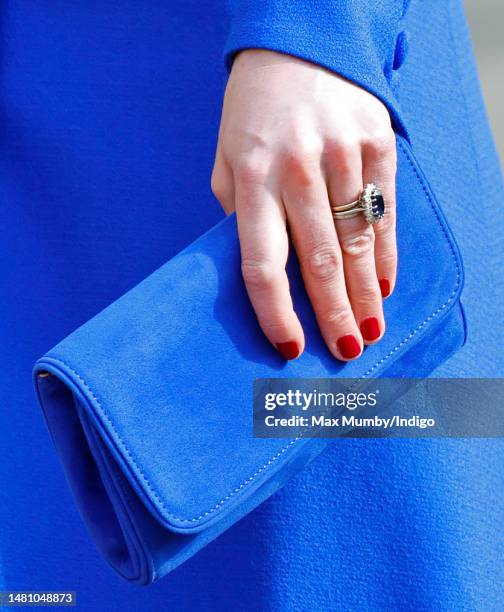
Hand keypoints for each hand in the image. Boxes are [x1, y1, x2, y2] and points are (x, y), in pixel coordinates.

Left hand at [211, 50, 396, 360]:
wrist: (296, 46)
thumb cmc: (253, 115)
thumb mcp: (226, 161)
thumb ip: (237, 215)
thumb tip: (258, 270)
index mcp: (252, 179)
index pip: (262, 264)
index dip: (275, 312)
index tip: (289, 347)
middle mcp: (298, 169)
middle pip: (319, 262)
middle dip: (333, 315)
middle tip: (346, 353)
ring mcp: (342, 154)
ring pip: (357, 243)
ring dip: (365, 295)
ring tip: (371, 331)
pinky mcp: (376, 142)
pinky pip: (384, 211)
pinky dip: (385, 254)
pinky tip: (384, 285)